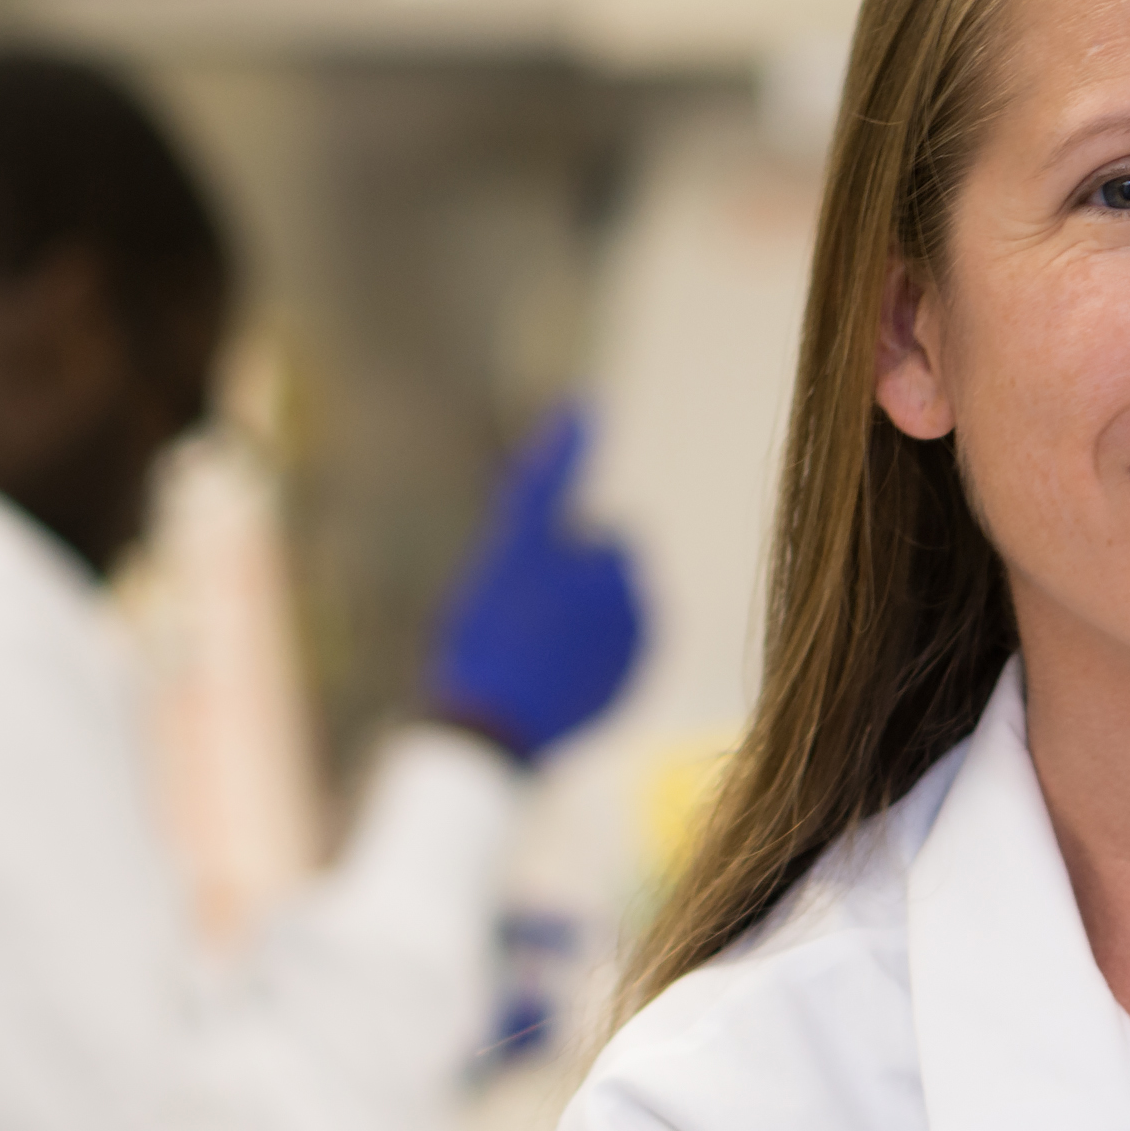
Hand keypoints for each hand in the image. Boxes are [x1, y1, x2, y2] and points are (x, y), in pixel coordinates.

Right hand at [425, 403, 644, 762]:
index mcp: (616, 565)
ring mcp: (637, 651)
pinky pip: (609, 654)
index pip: (601, 540)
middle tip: (523, 619)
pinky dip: (585, 658)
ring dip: (578, 621)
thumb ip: (551, 474)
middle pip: (607, 575)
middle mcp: (640, 607)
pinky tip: (549, 674)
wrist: (489, 725)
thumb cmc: (490, 628)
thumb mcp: (512, 542)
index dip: (557, 559)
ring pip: (608, 613)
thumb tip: (585, 405)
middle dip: (574, 586)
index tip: (528, 591)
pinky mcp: (627, 688)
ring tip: (532, 649)